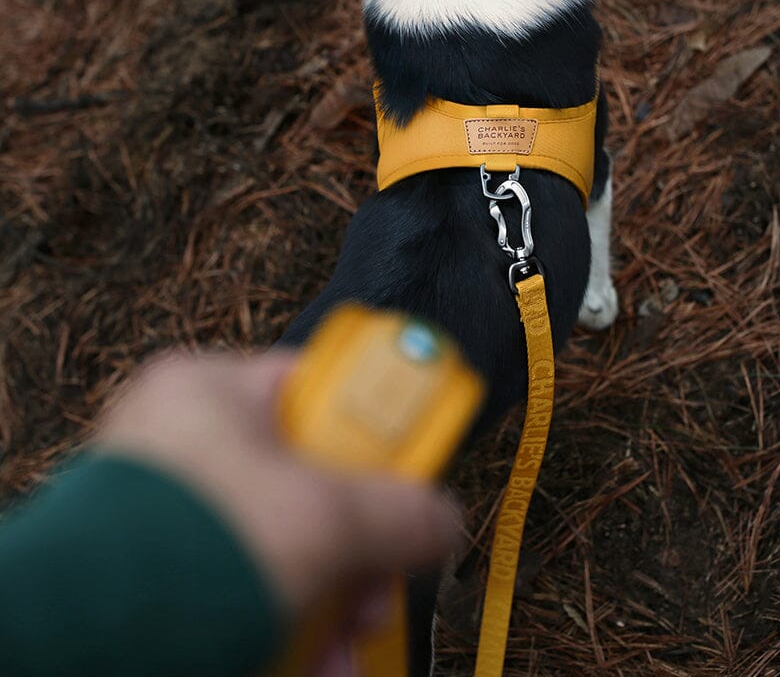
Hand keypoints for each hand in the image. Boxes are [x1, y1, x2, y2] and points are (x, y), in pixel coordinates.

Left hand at [95, 350, 461, 618]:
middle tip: (378, 588)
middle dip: (355, 551)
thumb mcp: (324, 520)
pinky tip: (312, 663)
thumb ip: (401, 510)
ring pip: (278, 547)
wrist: (77, 649)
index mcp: (210, 391)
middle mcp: (182, 443)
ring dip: (328, 604)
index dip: (373, 430)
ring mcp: (164, 510)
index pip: (317, 388)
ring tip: (346, 649)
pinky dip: (283, 626)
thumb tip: (444, 518)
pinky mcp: (154, 574)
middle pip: (305, 484)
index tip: (409, 471)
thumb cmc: (180, 556)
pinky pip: (240, 586)